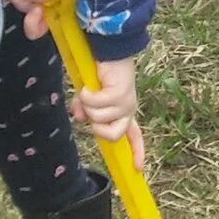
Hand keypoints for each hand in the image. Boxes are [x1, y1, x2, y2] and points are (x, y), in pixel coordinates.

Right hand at [72, 56, 143, 173]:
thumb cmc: (98, 72)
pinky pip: (97, 105)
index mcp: (124, 112)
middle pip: (114, 136)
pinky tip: (87, 86)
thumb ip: (84, 111)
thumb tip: (81, 118)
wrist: (107, 49)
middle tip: (89, 108)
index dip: (136, 152)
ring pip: (99, 119)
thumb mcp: (88, 97)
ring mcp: (126, 102)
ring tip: (88, 91)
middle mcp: (128, 109)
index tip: (137, 169)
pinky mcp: (119, 93)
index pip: (134, 136)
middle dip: (96, 126)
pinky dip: (86, 96)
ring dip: (88, 106)